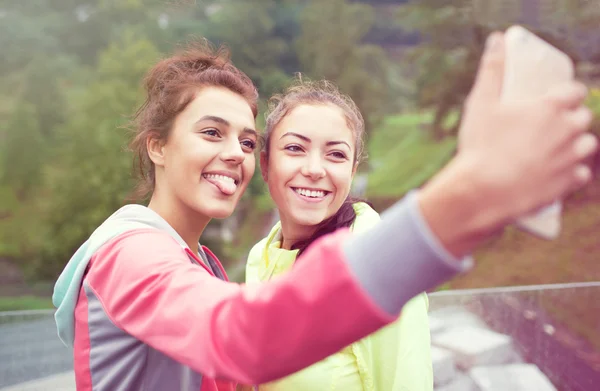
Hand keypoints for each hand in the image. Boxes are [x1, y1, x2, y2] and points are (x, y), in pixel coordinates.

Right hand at [419, 31, 596, 255]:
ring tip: (555, 148)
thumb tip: (496, 39)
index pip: (575, 91)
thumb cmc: (480, 145)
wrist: (482, 190)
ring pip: (587, 145)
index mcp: (550, 108)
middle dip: (570, 119)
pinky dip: (572, 172)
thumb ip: (492, 69)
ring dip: (575, 144)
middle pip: (583, 118)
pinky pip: (581, 174)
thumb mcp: (481, 102)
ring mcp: (570, 158)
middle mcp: (567, 130)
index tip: (556, 98)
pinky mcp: (567, 183)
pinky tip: (557, 171)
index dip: (567, 94)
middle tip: (549, 125)